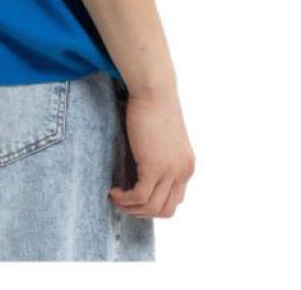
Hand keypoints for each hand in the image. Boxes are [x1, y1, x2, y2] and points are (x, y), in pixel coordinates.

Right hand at [109, 88, 194, 218]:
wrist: (154, 90)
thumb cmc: (154, 105)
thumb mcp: (161, 137)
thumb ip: (159, 155)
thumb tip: (140, 166)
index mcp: (186, 165)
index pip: (174, 199)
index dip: (152, 203)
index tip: (134, 195)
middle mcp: (183, 172)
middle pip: (165, 210)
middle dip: (142, 212)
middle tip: (123, 202)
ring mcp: (171, 171)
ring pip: (152, 207)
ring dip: (131, 208)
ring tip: (116, 197)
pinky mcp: (155, 166)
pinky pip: (140, 196)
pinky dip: (125, 199)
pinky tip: (114, 191)